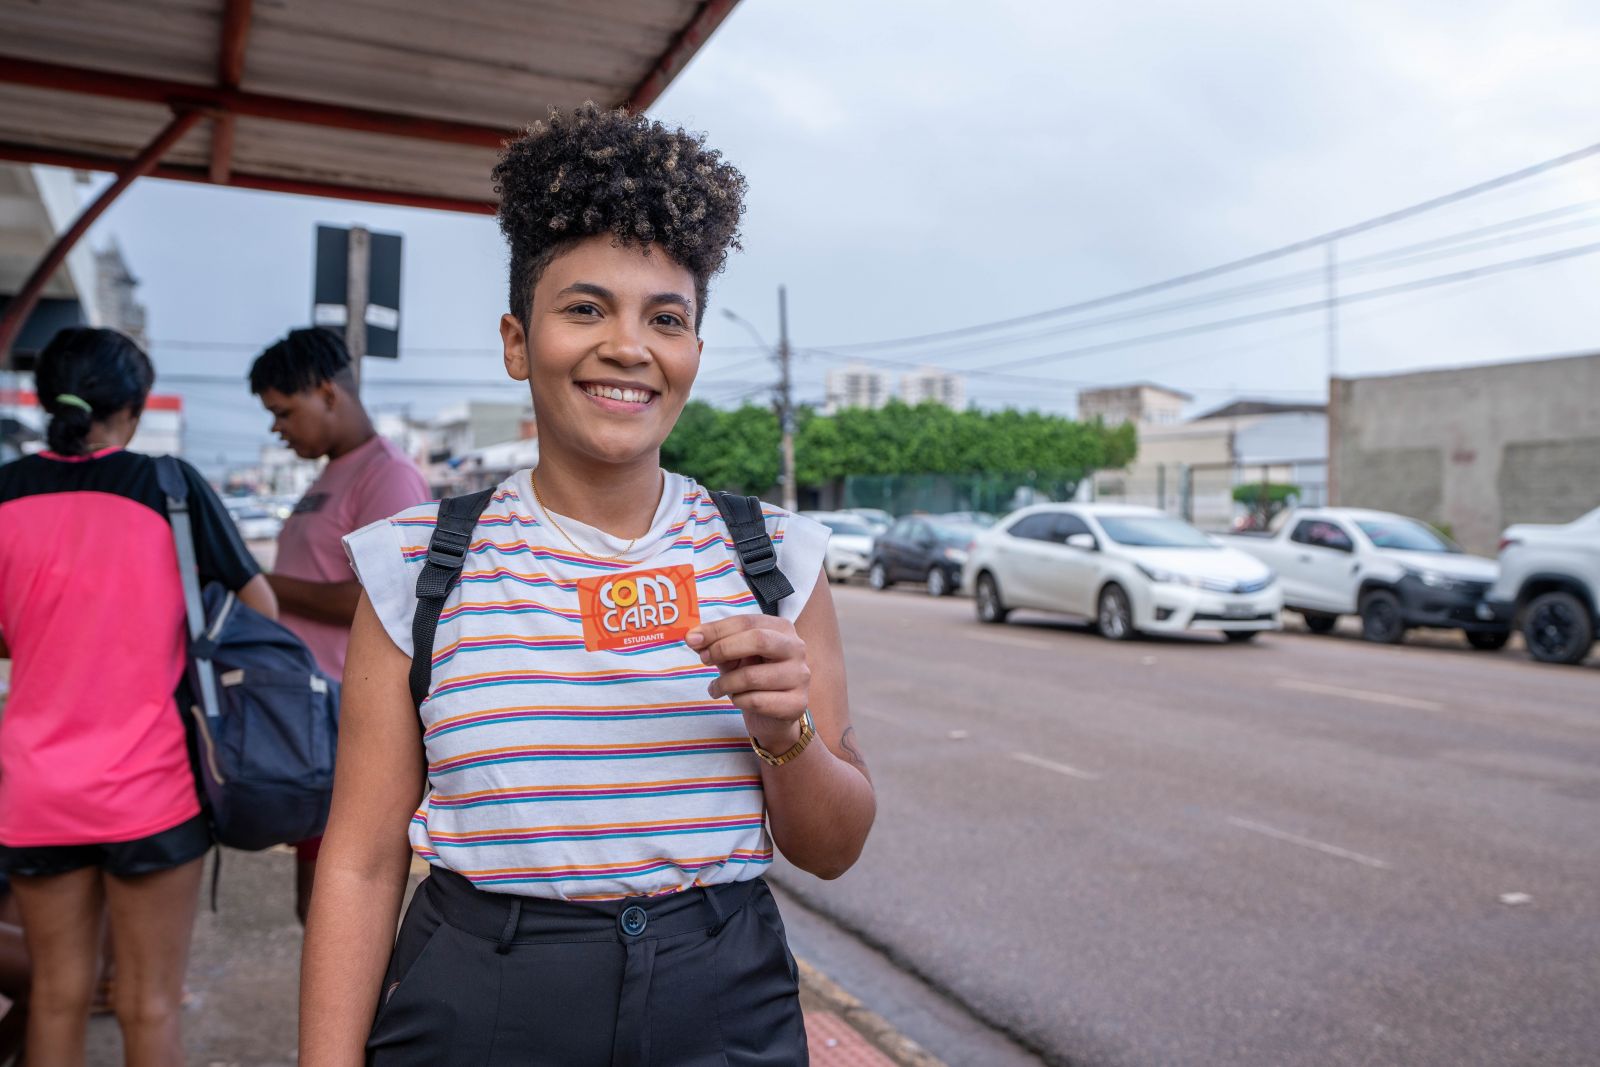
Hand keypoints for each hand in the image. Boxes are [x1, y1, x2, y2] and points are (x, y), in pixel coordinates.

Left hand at [686, 615, 809, 749]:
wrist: (772, 716)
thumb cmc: (752, 678)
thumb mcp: (733, 656)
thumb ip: (716, 644)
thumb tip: (693, 638)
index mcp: (781, 629)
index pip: (747, 621)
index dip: (717, 629)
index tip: (692, 639)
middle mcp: (796, 648)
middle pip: (758, 640)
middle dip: (723, 649)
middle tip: (704, 660)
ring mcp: (800, 676)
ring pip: (753, 676)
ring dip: (725, 683)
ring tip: (716, 688)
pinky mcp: (797, 703)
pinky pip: (757, 701)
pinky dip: (738, 701)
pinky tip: (736, 700)